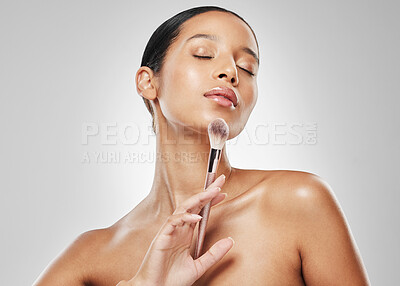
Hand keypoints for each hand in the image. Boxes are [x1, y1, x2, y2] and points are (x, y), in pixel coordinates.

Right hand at [117, 174, 233, 285]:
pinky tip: (197, 217)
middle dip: (206, 192)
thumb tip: (230, 241)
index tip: (224, 193)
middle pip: (192, 205)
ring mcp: (169, 232)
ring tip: (212, 192)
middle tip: (220, 181)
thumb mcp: (199, 266)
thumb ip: (214, 254)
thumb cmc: (172, 280)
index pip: (199, 211)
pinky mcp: (162, 238)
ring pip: (183, 209)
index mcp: (185, 234)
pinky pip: (173, 222)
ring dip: (197, 199)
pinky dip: (185, 217)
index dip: (211, 201)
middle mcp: (178, 230)